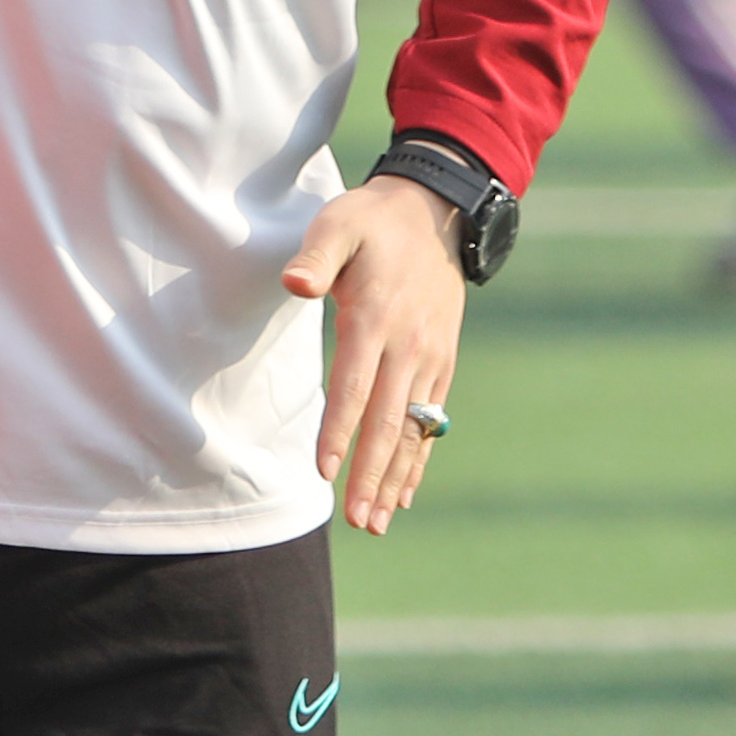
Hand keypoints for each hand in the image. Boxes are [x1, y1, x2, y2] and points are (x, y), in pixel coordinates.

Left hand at [278, 172, 475, 538]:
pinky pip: (430, 421)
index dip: (339, 431)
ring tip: (377, 522)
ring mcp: (430, 359)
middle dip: (371, 475)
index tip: (325, 472)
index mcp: (377, 318)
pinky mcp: (441, 363)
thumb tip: (294, 284)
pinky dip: (418, 458)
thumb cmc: (371, 221)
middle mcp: (409, 347)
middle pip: (388, 422)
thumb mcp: (338, 224)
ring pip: (413, 430)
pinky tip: (404, 493)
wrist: (434, 213)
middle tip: (357, 521)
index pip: (355, 386)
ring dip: (395, 478)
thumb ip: (315, 257)